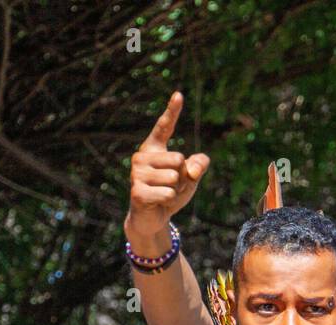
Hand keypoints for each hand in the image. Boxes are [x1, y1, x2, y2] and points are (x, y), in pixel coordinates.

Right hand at [125, 91, 210, 247]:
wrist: (152, 218)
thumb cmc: (169, 193)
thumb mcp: (190, 178)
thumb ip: (198, 166)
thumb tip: (195, 165)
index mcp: (154, 148)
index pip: (165, 127)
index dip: (172, 111)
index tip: (179, 94)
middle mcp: (141, 157)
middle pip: (179, 159)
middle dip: (182, 177)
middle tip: (170, 186)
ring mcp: (137, 174)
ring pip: (174, 178)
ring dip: (176, 190)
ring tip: (163, 195)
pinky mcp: (137, 191)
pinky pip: (168, 193)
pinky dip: (170, 201)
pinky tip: (158, 203)